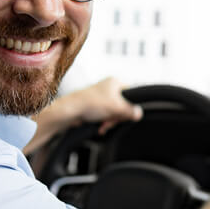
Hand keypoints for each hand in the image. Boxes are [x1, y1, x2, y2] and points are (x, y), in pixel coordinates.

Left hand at [25, 77, 142, 155]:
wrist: (70, 111)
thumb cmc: (89, 103)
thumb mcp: (116, 107)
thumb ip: (130, 111)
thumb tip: (139, 113)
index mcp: (115, 82)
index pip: (132, 94)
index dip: (130, 106)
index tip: (127, 114)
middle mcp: (108, 88)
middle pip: (123, 105)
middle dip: (117, 116)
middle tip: (112, 120)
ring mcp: (101, 97)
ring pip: (114, 112)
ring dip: (110, 121)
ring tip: (104, 124)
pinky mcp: (95, 106)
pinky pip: (105, 115)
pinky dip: (104, 122)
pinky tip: (100, 126)